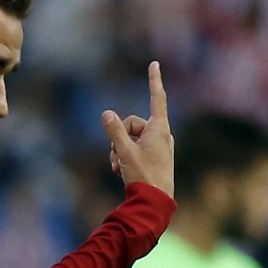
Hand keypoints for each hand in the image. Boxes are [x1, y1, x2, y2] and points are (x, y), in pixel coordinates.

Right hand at [101, 61, 173, 196]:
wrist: (155, 203)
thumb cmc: (143, 175)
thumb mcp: (125, 151)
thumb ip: (114, 131)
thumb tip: (106, 113)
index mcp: (159, 129)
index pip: (156, 97)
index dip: (154, 80)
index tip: (155, 63)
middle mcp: (162, 135)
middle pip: (133, 123)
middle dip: (120, 137)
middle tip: (116, 156)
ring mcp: (159, 147)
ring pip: (132, 138)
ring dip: (120, 150)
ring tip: (118, 167)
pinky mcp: (155, 157)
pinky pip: (136, 149)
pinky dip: (126, 156)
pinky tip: (121, 171)